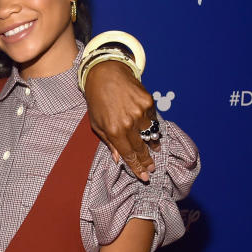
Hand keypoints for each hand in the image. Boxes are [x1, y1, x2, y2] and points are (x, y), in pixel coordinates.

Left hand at [84, 60, 157, 180]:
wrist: (105, 75)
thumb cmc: (97, 101)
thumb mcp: (96, 124)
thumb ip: (109, 143)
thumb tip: (119, 159)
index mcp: (114, 131)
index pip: (129, 154)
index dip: (137, 167)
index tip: (144, 176)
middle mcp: (129, 123)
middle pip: (142, 147)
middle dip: (147, 160)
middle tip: (152, 168)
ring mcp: (141, 111)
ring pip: (150, 133)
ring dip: (152, 143)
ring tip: (155, 150)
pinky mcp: (149, 101)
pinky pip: (153, 119)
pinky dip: (152, 125)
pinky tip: (151, 130)